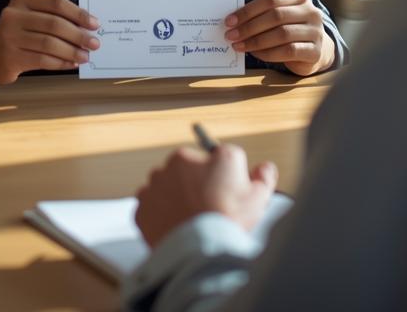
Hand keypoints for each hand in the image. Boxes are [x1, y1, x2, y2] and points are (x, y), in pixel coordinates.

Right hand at [0, 0, 99, 84]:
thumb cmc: (20, 33)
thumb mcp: (33, 17)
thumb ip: (55, 17)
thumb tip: (88, 28)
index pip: (56, 3)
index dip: (78, 14)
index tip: (94, 24)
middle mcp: (13, 15)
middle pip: (54, 24)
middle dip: (78, 35)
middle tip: (94, 43)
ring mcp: (9, 37)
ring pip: (49, 44)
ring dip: (72, 51)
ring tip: (85, 56)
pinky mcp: (10, 57)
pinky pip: (43, 60)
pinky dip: (61, 63)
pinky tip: (71, 63)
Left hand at [134, 144, 277, 249]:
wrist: (197, 250)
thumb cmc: (228, 220)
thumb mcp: (259, 195)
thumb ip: (263, 176)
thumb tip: (264, 168)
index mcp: (207, 156)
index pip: (220, 159)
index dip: (227, 178)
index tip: (229, 194)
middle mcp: (177, 163)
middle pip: (191, 171)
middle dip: (199, 185)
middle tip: (211, 209)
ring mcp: (156, 184)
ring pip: (169, 187)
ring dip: (178, 198)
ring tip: (194, 220)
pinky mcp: (142, 206)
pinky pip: (153, 207)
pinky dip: (162, 215)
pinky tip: (178, 227)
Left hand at [225, 0, 333, 75]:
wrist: (316, 50)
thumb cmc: (290, 31)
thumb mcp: (280, 18)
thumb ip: (262, 15)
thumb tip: (232, 21)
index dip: (248, 10)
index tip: (230, 21)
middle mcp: (311, 12)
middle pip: (276, 16)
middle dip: (249, 26)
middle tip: (231, 35)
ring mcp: (315, 32)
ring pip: (282, 34)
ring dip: (256, 41)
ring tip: (239, 46)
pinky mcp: (314, 51)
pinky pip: (288, 51)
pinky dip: (268, 53)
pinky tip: (255, 54)